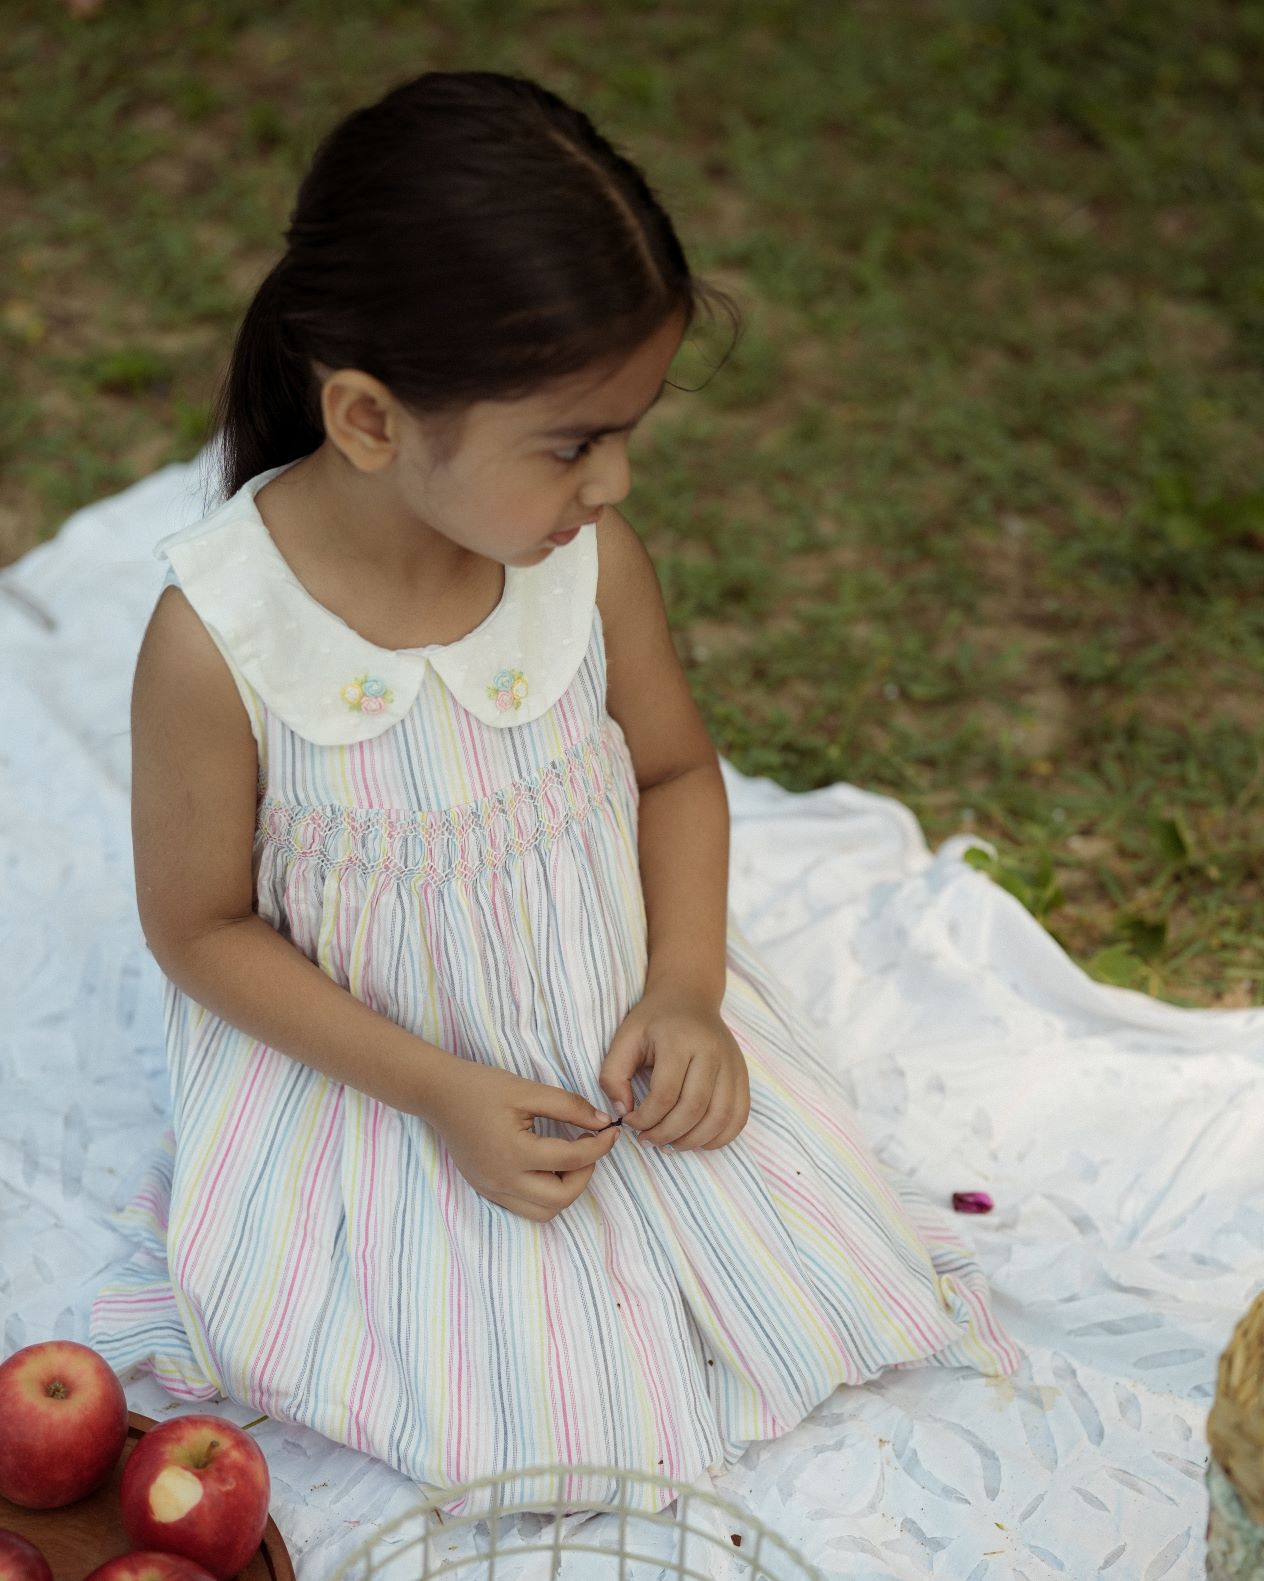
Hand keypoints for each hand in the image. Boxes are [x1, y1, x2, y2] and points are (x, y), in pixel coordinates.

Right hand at [424, 1056, 618, 1221]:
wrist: (438, 1095)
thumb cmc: (482, 1087)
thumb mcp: (528, 1089)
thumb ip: (569, 1107)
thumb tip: (603, 1123)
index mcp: (513, 1152)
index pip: (571, 1160)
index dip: (600, 1146)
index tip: (610, 1131)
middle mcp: (502, 1180)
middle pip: (561, 1198)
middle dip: (585, 1174)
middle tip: (588, 1146)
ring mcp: (492, 1190)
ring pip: (544, 1212)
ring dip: (566, 1189)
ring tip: (568, 1158)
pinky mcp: (487, 1191)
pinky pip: (525, 1207)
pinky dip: (545, 1194)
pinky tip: (547, 1166)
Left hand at [599, 983, 749, 1151]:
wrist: (689, 997)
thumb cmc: (653, 1021)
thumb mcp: (624, 1039)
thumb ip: (613, 1076)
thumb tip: (624, 1112)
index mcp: (679, 1040)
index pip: (664, 1094)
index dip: (645, 1119)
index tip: (631, 1122)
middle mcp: (711, 1051)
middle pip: (694, 1109)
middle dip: (667, 1134)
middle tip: (648, 1139)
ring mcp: (732, 1063)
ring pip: (719, 1117)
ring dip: (693, 1141)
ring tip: (670, 1144)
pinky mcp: (742, 1074)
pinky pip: (739, 1116)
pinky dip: (721, 1137)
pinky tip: (698, 1140)